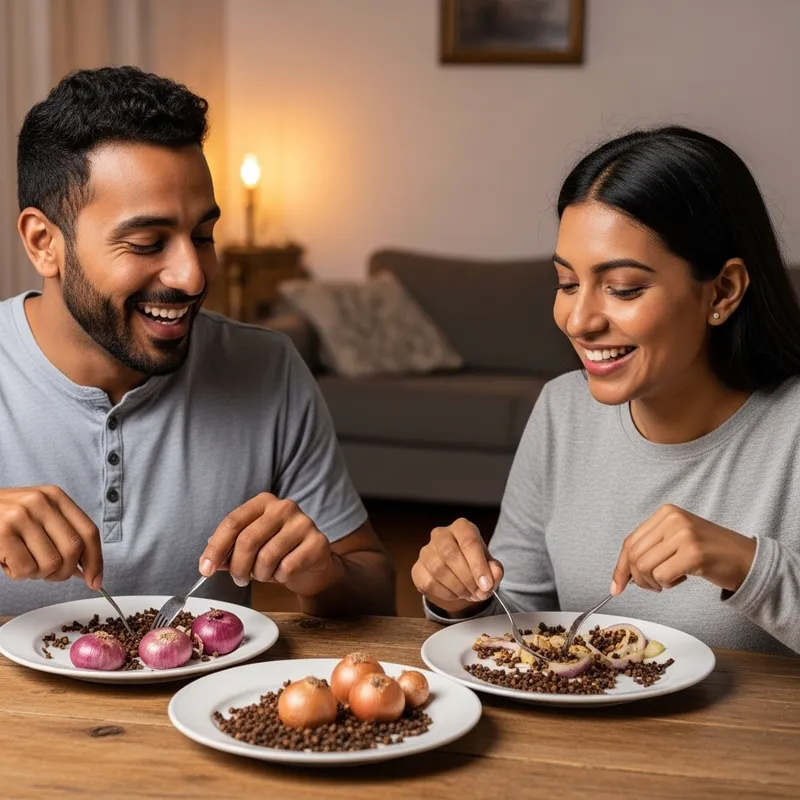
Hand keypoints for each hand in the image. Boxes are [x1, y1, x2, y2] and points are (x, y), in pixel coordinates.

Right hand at [0, 486, 102, 588]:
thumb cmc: (2, 518)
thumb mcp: (36, 514)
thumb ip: (62, 534)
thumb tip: (88, 569)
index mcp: (55, 496)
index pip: (88, 532)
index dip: (96, 560)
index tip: (96, 581)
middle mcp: (41, 502)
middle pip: (74, 550)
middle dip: (65, 572)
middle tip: (48, 574)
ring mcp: (20, 516)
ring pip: (51, 563)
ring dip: (38, 573)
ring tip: (23, 561)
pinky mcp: (1, 534)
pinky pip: (26, 570)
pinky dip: (18, 574)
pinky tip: (7, 561)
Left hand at [199, 493, 333, 596]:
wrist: (313, 561)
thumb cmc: (277, 551)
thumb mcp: (251, 546)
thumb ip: (229, 550)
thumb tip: (207, 563)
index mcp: (263, 502)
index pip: (233, 522)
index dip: (215, 548)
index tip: (205, 569)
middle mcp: (284, 507)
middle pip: (248, 540)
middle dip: (238, 567)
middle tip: (239, 579)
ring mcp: (303, 523)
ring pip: (267, 557)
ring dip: (260, 574)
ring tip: (265, 574)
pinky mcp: (318, 542)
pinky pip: (287, 568)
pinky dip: (280, 577)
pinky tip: (283, 573)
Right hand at [411, 518, 502, 612]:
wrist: (458, 574)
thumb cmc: (475, 563)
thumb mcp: (490, 565)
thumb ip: (495, 569)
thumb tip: (495, 573)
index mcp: (462, 527)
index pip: (468, 542)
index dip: (478, 565)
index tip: (486, 585)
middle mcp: (441, 534)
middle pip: (450, 554)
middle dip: (467, 578)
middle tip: (479, 592)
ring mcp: (426, 551)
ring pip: (438, 569)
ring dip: (458, 587)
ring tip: (469, 593)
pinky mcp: (417, 569)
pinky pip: (429, 582)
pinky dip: (446, 593)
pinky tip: (456, 594)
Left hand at [610, 504, 756, 595]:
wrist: (746, 558)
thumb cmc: (708, 552)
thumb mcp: (676, 540)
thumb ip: (650, 549)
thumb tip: (620, 577)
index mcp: (665, 513)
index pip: (630, 542)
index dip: (620, 567)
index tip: (616, 586)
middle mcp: (672, 519)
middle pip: (634, 556)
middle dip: (638, 579)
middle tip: (653, 586)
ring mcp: (683, 535)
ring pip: (645, 567)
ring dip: (653, 583)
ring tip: (669, 581)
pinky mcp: (694, 553)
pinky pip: (662, 575)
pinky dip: (667, 584)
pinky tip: (681, 579)